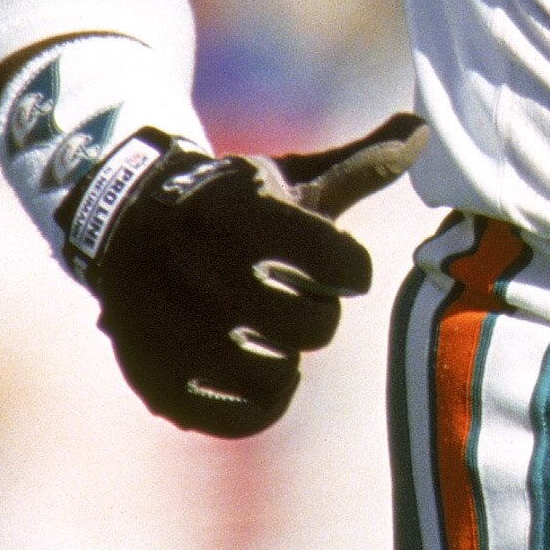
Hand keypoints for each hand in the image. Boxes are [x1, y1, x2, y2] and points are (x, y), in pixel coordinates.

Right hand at [68, 111, 425, 437]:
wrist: (124, 226)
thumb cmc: (228, 203)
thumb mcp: (287, 179)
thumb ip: (361, 166)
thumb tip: (425, 130)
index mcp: (249, 220)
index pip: (346, 266)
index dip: (350, 268)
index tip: (332, 262)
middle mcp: (210, 276)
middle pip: (318, 326)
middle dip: (316, 311)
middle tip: (289, 295)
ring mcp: (181, 334)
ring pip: (283, 373)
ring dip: (286, 354)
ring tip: (261, 328)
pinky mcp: (160, 381)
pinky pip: (243, 418)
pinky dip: (262, 401)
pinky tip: (256, 371)